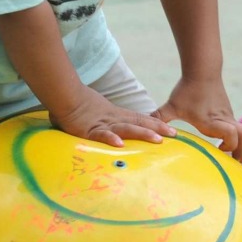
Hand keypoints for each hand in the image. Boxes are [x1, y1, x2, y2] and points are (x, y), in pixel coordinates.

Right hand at [50, 88, 175, 147]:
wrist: (66, 96)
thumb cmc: (81, 105)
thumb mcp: (102, 113)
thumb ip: (111, 122)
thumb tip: (121, 134)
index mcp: (118, 115)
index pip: (141, 119)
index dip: (157, 124)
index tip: (172, 130)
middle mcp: (115, 119)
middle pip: (140, 123)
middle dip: (158, 129)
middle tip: (175, 134)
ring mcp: (103, 124)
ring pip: (127, 129)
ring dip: (143, 133)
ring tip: (158, 140)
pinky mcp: (89, 130)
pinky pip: (101, 135)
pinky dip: (111, 139)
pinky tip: (120, 145)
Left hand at [156, 77, 241, 163]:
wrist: (203, 70)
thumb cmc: (187, 89)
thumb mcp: (171, 106)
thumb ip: (159, 118)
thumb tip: (144, 129)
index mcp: (212, 121)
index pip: (231, 135)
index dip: (229, 146)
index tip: (218, 150)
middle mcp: (224, 119)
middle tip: (235, 162)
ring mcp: (229, 116)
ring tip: (233, 156)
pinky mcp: (229, 113)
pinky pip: (239, 129)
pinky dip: (237, 139)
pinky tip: (225, 144)